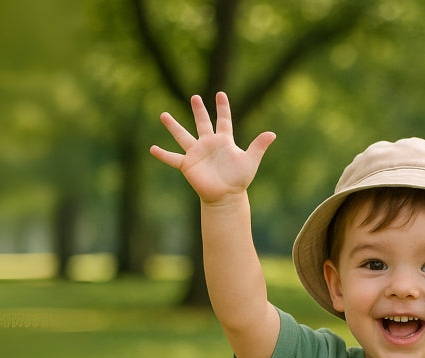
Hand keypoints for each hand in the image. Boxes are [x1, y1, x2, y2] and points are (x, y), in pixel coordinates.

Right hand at [150, 92, 275, 203]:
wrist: (226, 197)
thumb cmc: (239, 180)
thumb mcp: (250, 161)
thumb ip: (259, 146)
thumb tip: (272, 134)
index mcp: (224, 141)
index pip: (223, 121)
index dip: (223, 108)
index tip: (221, 94)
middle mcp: (209, 144)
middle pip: (202, 123)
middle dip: (199, 110)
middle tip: (195, 97)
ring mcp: (197, 154)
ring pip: (183, 136)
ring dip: (173, 126)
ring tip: (163, 115)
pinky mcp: (188, 165)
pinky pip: (173, 158)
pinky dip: (163, 154)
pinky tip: (152, 149)